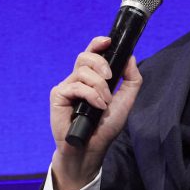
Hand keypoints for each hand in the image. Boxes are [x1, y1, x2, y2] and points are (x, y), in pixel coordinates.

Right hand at [49, 36, 142, 189]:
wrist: (91, 148)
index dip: (97, 44)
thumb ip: (131, 79)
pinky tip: (97, 107)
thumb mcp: (125, 100)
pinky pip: (76, 86)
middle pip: (85, 56)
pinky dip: (90, 95)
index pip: (91, 53)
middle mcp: (77, 80)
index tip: (108, 41)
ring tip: (105, 103)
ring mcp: (66, 87)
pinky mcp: (58, 96)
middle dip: (101, 63)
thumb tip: (130, 57)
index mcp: (91, 78)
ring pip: (82, 71)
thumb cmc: (105, 127)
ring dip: (99, 86)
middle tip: (110, 78)